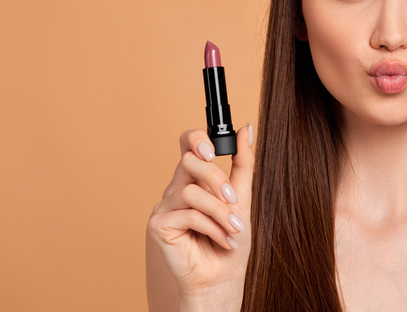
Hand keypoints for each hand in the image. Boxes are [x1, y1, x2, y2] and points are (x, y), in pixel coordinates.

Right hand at [147, 124, 253, 307]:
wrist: (223, 277)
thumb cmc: (230, 240)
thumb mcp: (242, 197)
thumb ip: (242, 163)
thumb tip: (247, 128)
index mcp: (194, 179)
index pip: (186, 144)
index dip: (195, 138)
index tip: (213, 150)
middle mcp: (177, 188)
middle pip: (189, 161)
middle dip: (217, 179)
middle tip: (234, 201)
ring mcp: (165, 206)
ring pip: (192, 191)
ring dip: (220, 212)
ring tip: (232, 230)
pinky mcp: (158, 226)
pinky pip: (187, 214)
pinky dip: (210, 227)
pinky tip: (221, 240)